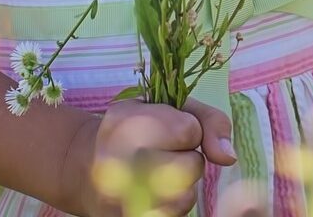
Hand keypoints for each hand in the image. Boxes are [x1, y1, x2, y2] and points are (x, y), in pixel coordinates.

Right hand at [64, 98, 237, 216]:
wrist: (84, 169)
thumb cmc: (136, 130)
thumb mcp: (170, 108)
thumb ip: (209, 121)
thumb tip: (228, 157)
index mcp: (127, 124)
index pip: (189, 131)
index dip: (187, 130)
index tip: (165, 130)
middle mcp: (118, 163)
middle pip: (190, 167)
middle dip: (187, 159)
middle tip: (163, 154)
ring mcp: (119, 198)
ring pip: (184, 197)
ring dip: (181, 186)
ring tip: (157, 174)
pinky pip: (172, 215)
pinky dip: (170, 206)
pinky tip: (152, 194)